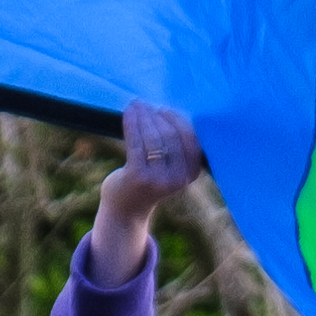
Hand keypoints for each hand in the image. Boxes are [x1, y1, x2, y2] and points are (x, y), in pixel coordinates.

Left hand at [86, 100, 206, 271]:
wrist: (125, 210)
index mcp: (191, 174)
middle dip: (157, 116)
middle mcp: (177, 178)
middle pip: (171, 136)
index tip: (164, 108)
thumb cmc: (147, 182)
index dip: (178, 120)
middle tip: (146, 104)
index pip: (190, 140)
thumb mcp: (169, 168)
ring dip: (144, 117)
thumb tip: (173, 110)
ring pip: (153, 138)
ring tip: (136, 105)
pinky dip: (132, 123)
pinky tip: (129, 112)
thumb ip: (176, 149)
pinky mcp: (137, 176)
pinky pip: (136, 142)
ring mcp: (157, 179)